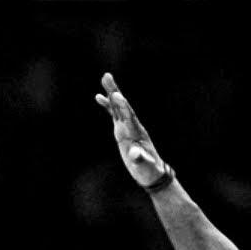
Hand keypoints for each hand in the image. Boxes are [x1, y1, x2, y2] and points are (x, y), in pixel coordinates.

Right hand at [95, 73, 168, 187]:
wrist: (151, 172)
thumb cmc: (149, 170)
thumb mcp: (144, 166)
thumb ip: (139, 159)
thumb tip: (134, 154)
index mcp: (137, 133)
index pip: (129, 117)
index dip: (123, 106)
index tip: (116, 94)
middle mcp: (133, 126)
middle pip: (123, 106)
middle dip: (115, 92)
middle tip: (107, 76)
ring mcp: (127, 127)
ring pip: (118, 107)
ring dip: (111, 93)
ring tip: (104, 78)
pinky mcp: (122, 130)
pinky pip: (114, 115)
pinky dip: (108, 106)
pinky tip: (99, 96)